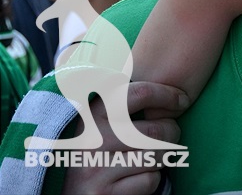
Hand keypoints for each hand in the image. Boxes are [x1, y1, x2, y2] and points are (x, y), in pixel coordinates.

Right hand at [63, 82, 187, 194]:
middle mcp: (94, 139)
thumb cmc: (82, 145)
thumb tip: (142, 66)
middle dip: (172, 131)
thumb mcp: (88, 114)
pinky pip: (149, 181)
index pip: (139, 93)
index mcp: (92, 112)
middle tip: (171, 132)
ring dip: (164, 155)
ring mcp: (98, 168)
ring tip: (156, 153)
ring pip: (156, 156)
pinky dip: (152, 179)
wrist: (52, 190)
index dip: (167, 94)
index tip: (182, 100)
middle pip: (155, 129)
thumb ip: (110, 93)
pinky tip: (139, 174)